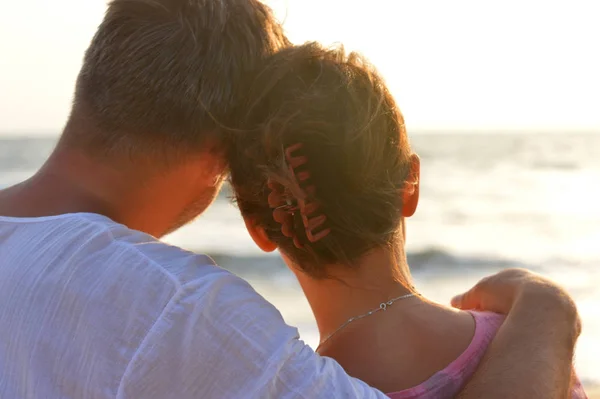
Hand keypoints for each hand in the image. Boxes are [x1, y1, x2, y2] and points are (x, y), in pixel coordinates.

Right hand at [451, 268, 580, 335]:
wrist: (544, 304)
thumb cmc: (507, 294)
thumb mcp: (479, 294)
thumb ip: (466, 299)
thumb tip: (452, 303)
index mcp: (516, 276)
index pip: (501, 288)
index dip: (489, 301)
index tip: (480, 315)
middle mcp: (537, 284)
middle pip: (520, 299)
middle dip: (509, 311)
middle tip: (495, 327)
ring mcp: (552, 300)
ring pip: (536, 313)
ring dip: (525, 322)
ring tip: (511, 338)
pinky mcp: (566, 318)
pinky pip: (547, 326)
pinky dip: (538, 332)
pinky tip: (529, 343)